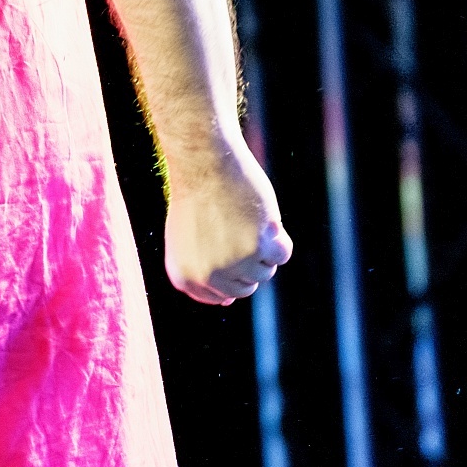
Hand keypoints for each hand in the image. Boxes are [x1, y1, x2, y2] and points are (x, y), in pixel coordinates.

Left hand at [164, 146, 292, 305]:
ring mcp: (232, 264)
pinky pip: (282, 254)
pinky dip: (279, 238)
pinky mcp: (256, 247)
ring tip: (244, 218)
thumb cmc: (197, 196)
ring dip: (263, 247)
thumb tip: (227, 303)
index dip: (231, 273)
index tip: (229, 249)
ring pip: (266, 271)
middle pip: (246, 287)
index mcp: (184, 277)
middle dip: (249, 261)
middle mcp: (207, 276)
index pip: (220, 296)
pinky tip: (262, 217)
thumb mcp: (189, 240)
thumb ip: (204, 273)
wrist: (204, 163)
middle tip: (237, 228)